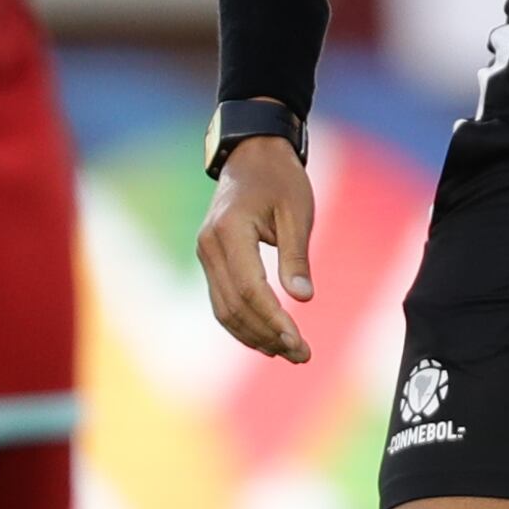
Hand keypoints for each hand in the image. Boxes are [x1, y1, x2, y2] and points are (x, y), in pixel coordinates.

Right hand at [195, 135, 317, 362]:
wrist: (252, 154)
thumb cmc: (279, 179)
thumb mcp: (297, 213)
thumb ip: (296, 256)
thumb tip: (302, 299)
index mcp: (229, 231)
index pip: (251, 289)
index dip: (274, 320)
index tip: (299, 342)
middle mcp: (209, 246)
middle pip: (235, 306)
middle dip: (267, 335)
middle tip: (302, 355)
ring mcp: (205, 254)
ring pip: (224, 310)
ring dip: (255, 335)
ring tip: (289, 352)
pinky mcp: (211, 260)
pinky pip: (222, 301)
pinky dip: (243, 323)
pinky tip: (267, 338)